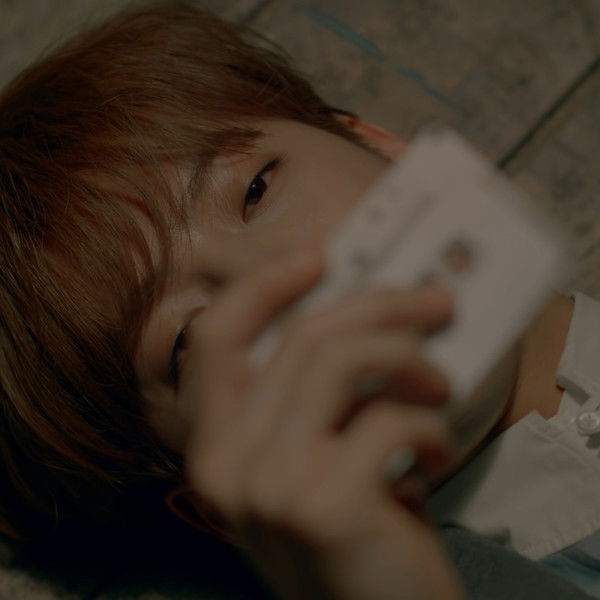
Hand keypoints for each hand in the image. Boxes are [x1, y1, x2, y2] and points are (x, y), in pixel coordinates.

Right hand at [179, 243, 464, 599]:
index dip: (262, 286)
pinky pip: (388, 419)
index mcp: (214, 446)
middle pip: (301, 336)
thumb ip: (315, 400)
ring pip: (341, 358)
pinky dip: (430, 424)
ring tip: (442, 382)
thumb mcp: (313, 459)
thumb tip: (365, 320)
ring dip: (409, 356)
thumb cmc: (352, 538)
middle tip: (433, 301)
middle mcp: (226, 464)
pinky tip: (439, 451)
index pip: (214, 339)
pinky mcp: (322, 504)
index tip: (318, 256)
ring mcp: (268, 485)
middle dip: (380, 304)